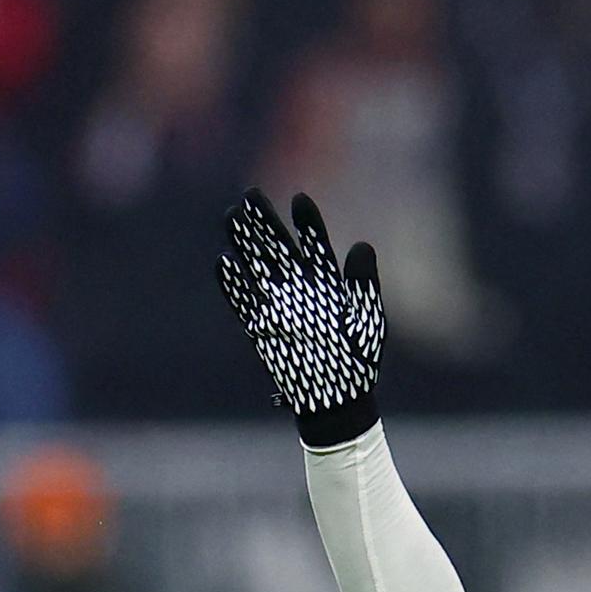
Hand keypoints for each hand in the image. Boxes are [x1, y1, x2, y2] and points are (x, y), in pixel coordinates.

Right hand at [212, 190, 385, 444]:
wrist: (337, 397)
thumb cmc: (359, 360)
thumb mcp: (367, 318)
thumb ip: (362, 283)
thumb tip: (361, 246)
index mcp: (327, 282)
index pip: (315, 244)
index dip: (307, 222)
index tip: (299, 200)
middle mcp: (299, 288)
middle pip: (278, 247)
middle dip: (264, 220)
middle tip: (250, 193)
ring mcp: (278, 305)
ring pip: (257, 266)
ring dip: (244, 242)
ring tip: (232, 215)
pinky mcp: (261, 327)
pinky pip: (242, 302)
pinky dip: (232, 285)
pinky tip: (223, 264)